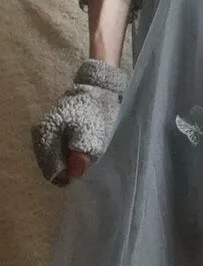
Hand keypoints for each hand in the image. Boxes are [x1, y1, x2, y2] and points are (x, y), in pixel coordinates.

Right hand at [31, 60, 126, 184]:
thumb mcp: (92, 135)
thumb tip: (75, 171)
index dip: (66, 176)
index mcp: (45, 134)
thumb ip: (82, 154)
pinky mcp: (54, 128)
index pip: (50, 168)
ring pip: (53, 157)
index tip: (80, 175)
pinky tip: (78, 155)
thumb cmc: (96, 113)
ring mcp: (45, 130)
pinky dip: (66, 155)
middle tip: (83, 170)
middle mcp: (39, 133)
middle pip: (50, 164)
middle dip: (66, 170)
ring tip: (82, 163)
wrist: (99, 89)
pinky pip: (57, 150)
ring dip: (67, 163)